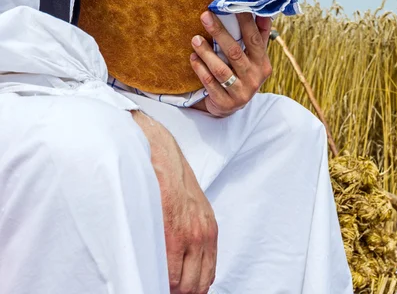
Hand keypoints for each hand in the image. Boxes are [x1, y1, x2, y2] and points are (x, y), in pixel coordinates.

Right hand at [131, 111, 217, 293]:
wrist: (158, 153)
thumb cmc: (168, 179)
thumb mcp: (190, 208)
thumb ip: (191, 234)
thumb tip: (182, 264)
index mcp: (208, 230)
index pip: (206, 277)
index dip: (191, 289)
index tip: (178, 291)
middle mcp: (203, 235)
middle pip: (197, 285)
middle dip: (181, 292)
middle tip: (165, 288)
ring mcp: (188, 234)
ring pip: (183, 284)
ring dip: (170, 287)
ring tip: (155, 282)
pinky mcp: (172, 231)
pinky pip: (169, 273)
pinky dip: (160, 280)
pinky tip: (151, 275)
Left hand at [190, 11, 272, 117]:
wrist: (231, 105)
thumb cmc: (242, 74)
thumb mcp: (254, 58)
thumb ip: (259, 36)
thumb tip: (263, 11)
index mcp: (263, 64)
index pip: (254, 40)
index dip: (245, 22)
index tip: (231, 4)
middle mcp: (254, 79)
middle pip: (235, 53)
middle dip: (219, 32)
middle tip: (205, 15)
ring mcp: (240, 93)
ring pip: (221, 70)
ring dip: (206, 52)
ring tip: (194, 39)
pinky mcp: (225, 102)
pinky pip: (210, 83)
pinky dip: (200, 69)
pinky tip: (193, 57)